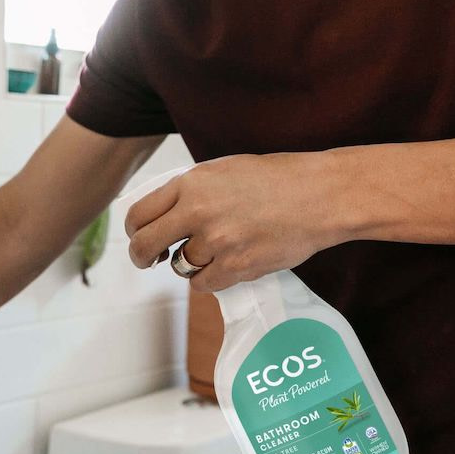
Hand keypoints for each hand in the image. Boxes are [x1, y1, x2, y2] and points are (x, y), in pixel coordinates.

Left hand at [123, 153, 354, 292]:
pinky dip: (211, 278)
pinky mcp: (237, 266)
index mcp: (192, 183)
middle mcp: (198, 212)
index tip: (139, 236)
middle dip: (143, 256)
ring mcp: (217, 241)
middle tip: (151, 260)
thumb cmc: (278, 178)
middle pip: (146, 245)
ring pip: (180, 266)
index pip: (140, 213)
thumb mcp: (224, 169)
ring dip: (191, 263)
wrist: (321, 195)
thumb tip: (164, 211)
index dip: (134, 230)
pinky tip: (227, 264)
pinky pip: (205, 284)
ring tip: (214, 250)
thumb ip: (192, 189)